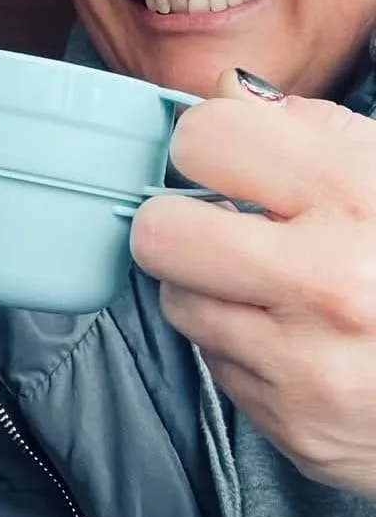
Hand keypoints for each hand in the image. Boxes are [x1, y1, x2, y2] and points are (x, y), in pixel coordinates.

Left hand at [132, 66, 375, 497]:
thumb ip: (308, 125)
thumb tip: (225, 92)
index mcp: (357, 195)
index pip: (203, 136)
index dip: (207, 142)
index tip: (224, 157)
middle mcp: (330, 280)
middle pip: (161, 230)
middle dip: (180, 220)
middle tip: (219, 222)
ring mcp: (308, 360)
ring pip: (176, 299)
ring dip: (207, 287)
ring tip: (269, 283)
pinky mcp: (294, 424)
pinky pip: (214, 361)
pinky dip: (239, 343)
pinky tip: (292, 334)